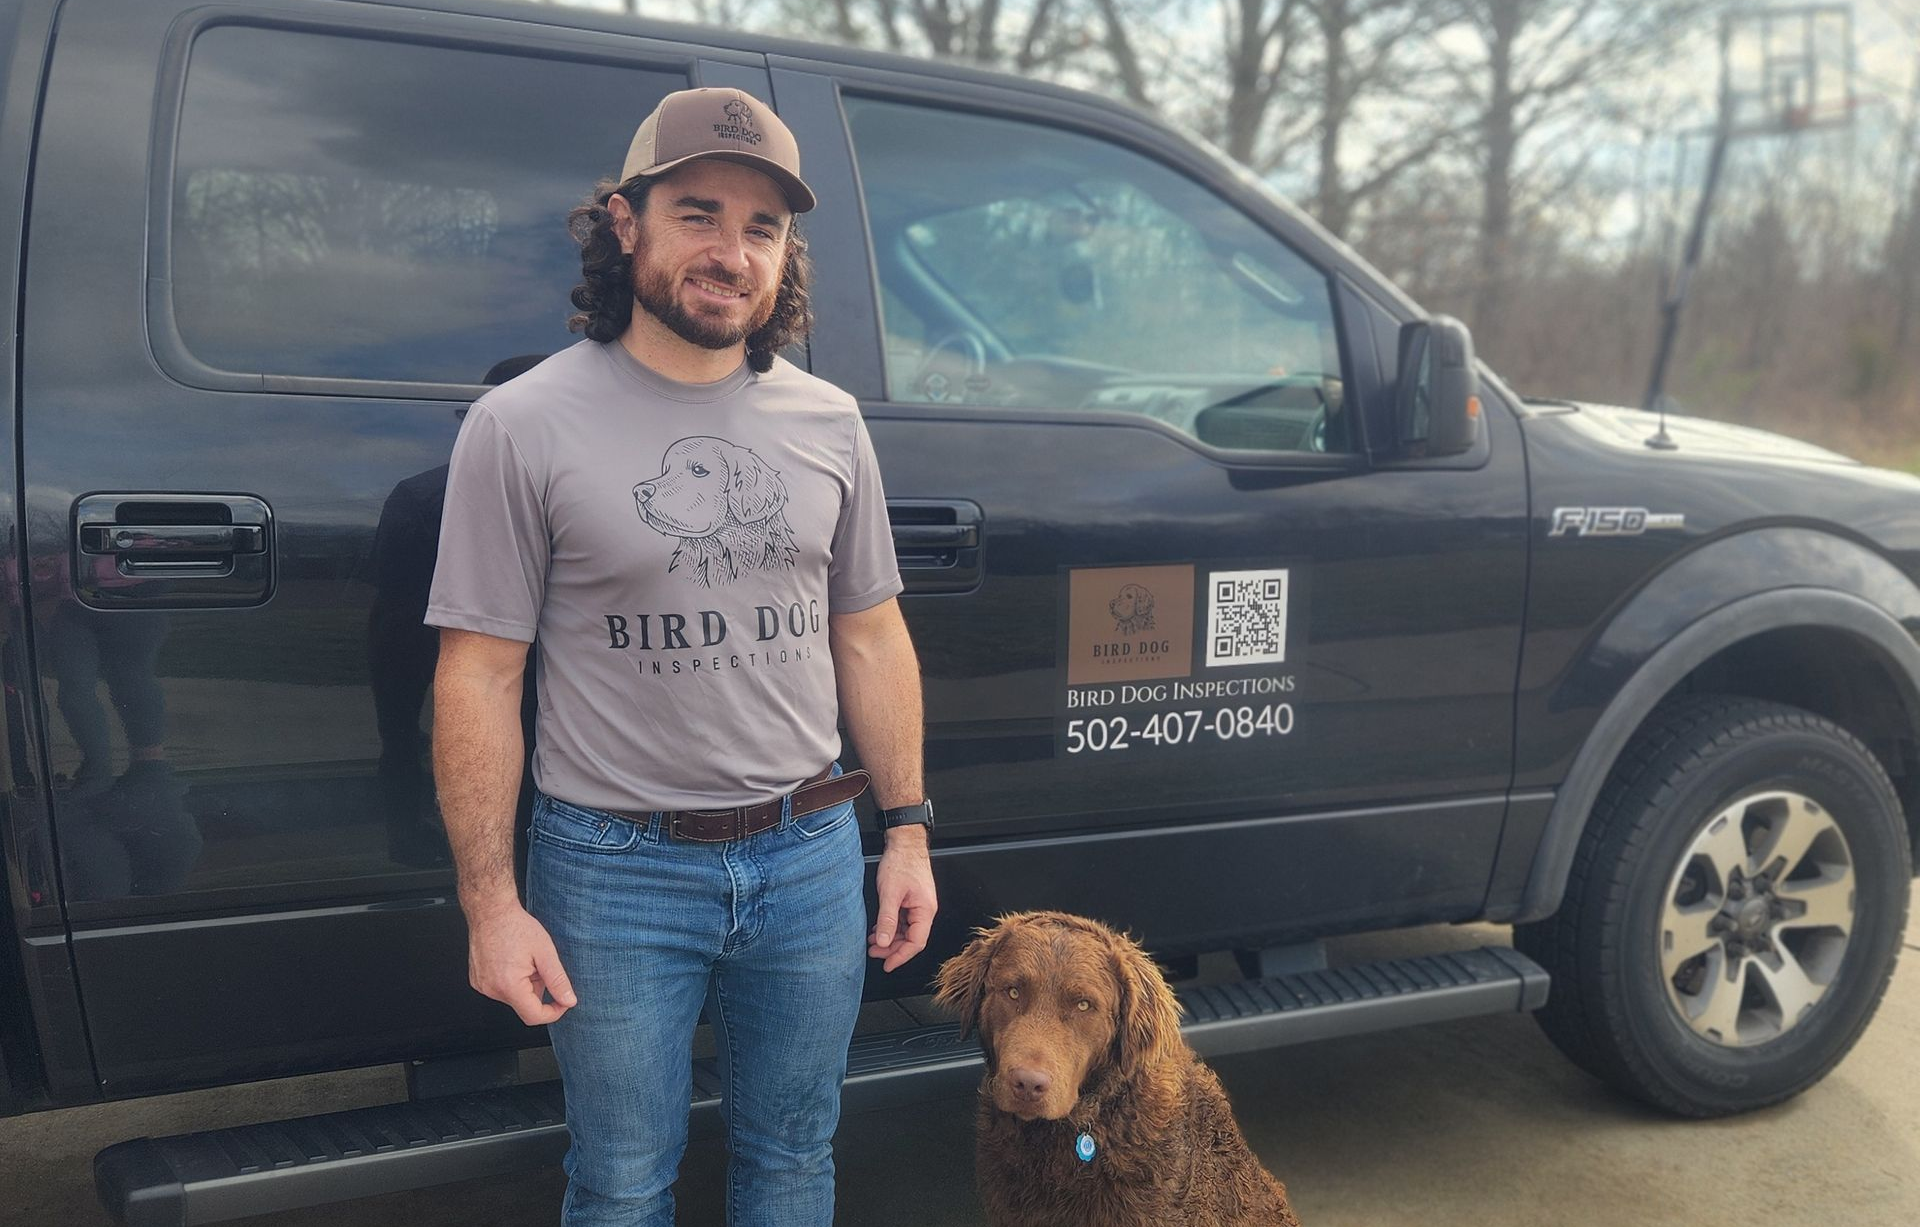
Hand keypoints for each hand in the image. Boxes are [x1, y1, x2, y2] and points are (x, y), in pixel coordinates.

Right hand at [466, 902, 577, 1024]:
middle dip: (538, 988)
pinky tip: (511, 960)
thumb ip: (558, 980)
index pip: (534, 1016)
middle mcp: (492, 989)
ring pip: (513, 997)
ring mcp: (482, 986)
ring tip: (523, 959)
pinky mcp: (478, 981)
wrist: (490, 911)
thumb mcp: (545, 952)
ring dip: (524, 984)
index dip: (553, 1012)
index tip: (563, 1002)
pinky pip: (500, 989)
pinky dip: (511, 980)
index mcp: (509, 985)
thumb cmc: (515, 926)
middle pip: (524, 1005)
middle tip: (539, 965)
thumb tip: (569, 1001)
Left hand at [869, 827, 936, 971]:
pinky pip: (902, 921)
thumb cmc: (902, 862)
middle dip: (891, 949)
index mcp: (925, 911)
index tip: (887, 965)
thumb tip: (882, 942)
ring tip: (872, 943)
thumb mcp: (890, 893)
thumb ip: (887, 920)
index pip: (916, 943)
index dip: (900, 956)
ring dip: (889, 938)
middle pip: (910, 939)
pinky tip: (877, 930)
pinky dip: (890, 927)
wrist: (904, 842)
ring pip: (905, 931)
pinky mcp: (910, 901)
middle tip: (874, 953)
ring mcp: (918, 906)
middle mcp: (924, 910)